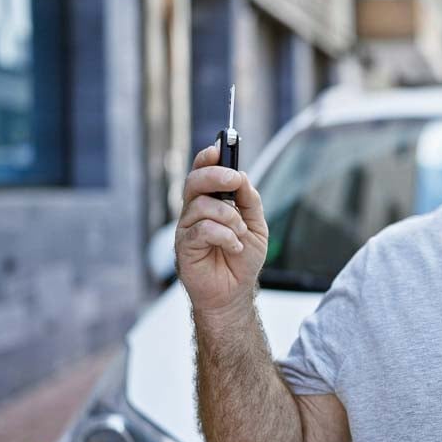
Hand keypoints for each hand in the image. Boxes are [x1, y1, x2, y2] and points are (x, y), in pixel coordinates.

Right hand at [175, 143, 268, 315]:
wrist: (234, 293)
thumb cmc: (242, 259)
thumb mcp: (256, 226)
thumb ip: (249, 201)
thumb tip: (242, 176)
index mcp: (210, 202)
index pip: (203, 172)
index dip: (208, 158)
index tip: (220, 147)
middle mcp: (194, 212)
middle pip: (195, 181)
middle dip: (216, 175)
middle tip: (235, 180)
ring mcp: (187, 228)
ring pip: (203, 205)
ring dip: (230, 217)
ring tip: (240, 234)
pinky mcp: (184, 246)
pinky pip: (202, 229)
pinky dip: (224, 235)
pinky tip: (233, 247)